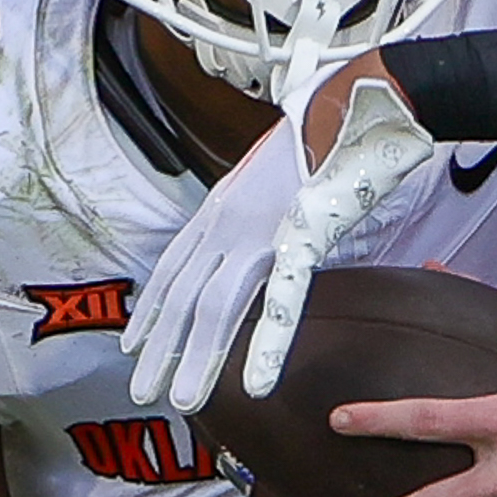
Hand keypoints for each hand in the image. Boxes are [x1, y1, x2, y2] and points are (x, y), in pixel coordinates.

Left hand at [121, 69, 435, 410]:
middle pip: (182, 293)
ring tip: (182, 401)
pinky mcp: (300, 236)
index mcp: (223, 203)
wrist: (360, 96)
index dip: (153, 308)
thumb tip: (270, 234)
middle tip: (142, 388)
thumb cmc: (330, 129)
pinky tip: (255, 384)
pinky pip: (280, 303)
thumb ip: (265, 209)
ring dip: (196, 359)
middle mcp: (228, 218)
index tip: (136, 343)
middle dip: (159, 346)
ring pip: (216, 306)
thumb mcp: (280, 173)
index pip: (174, 265)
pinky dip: (266, 348)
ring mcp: (260, 228)